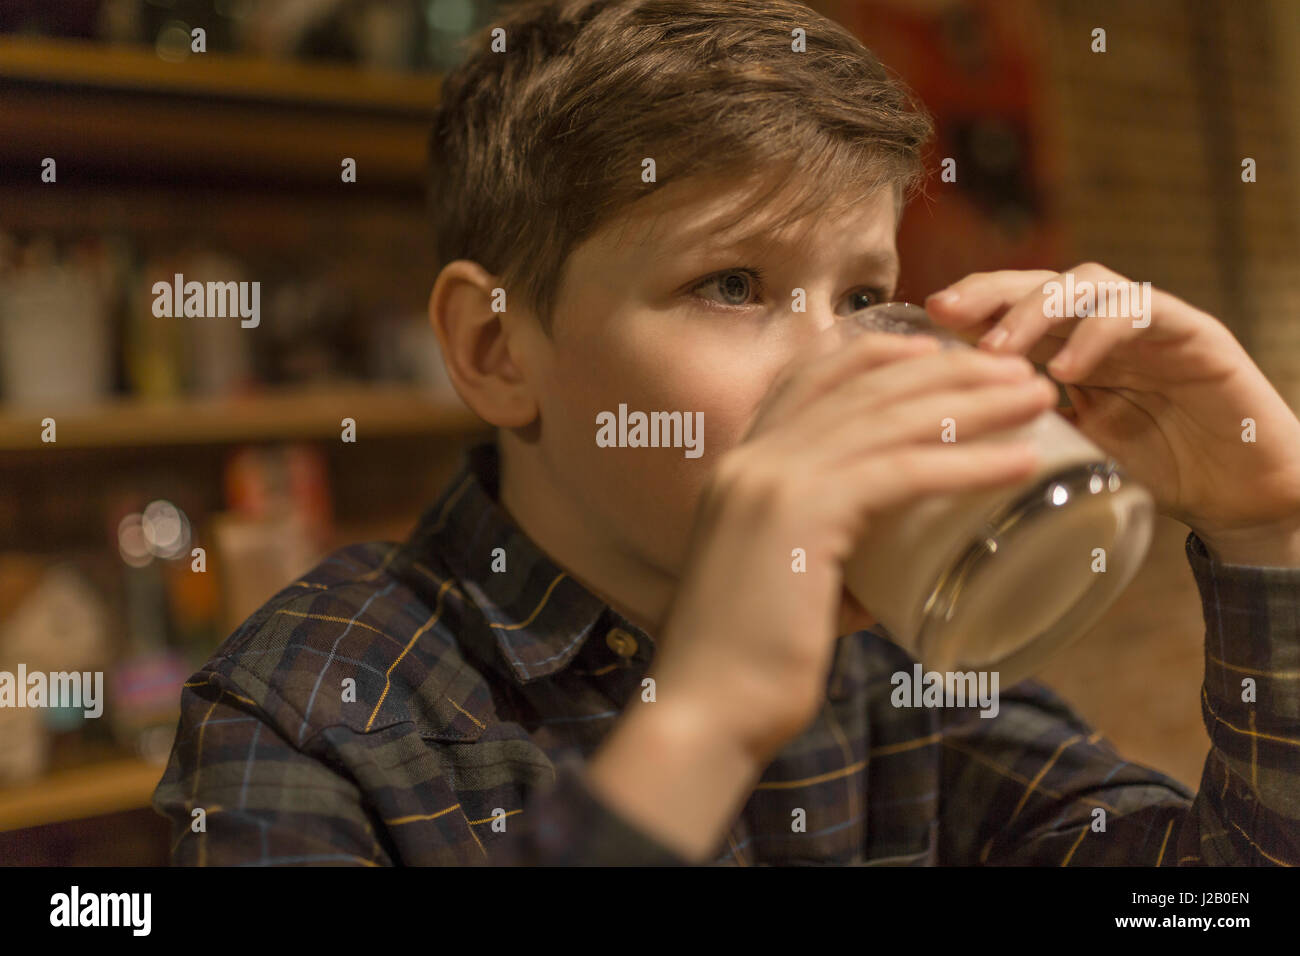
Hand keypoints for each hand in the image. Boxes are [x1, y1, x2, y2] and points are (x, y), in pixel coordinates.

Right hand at [651, 329, 1057, 763]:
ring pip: (889, 420)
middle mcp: (753, 460)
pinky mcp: (802, 516)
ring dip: (974, 403)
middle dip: (947, 369)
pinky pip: (902, 474)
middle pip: (862, 386)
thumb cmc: (744, 666)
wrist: (702, 709)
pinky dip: (968, 464)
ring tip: (1037, 400)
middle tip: (1016, 371)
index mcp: (740, 468)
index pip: (808, 380)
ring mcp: (772, 481)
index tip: (932, 348)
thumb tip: (887, 584)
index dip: (874, 353)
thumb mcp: (783, 588)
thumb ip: (831, 570)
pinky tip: (1020, 464)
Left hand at [926, 265, 1299, 561]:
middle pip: (1040, 282)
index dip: (969, 306)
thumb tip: (944, 430)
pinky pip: (1142, 311)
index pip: (1014, 307)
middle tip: (944, 311)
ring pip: (1086, 284)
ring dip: (1036, 311)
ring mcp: (1151, 323)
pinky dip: (1099, 334)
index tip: (922, 319)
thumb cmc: (1153, 474)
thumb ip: (1025, 424)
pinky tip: (1067, 370)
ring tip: (998, 350)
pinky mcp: (1195, 333)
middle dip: (988, 292)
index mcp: (1072, 346)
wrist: (1238, 498)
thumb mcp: (1070, 450)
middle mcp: (1107, 326)